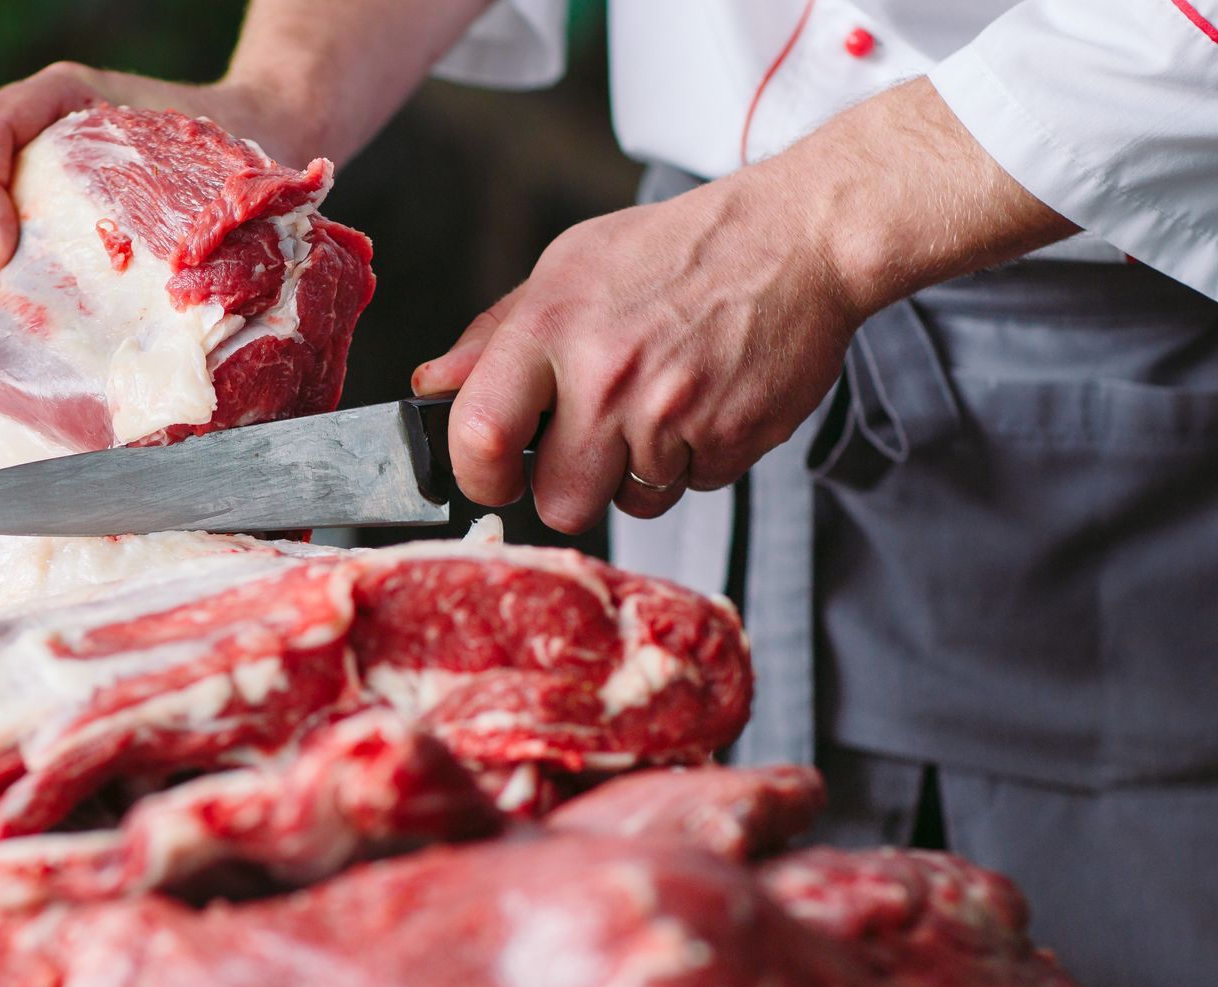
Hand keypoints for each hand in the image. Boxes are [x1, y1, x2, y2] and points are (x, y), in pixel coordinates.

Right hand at [0, 63, 307, 320]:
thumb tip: (184, 281)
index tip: (1, 251)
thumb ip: (188, 197)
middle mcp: (35, 135)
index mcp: (63, 99)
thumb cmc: (231, 147)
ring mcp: (30, 179)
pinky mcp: (39, 223)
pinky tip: (8, 326)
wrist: (256, 133)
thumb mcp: (206, 156)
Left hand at [412, 172, 861, 530]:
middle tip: (592, 443)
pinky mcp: (730, 440)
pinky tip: (705, 401)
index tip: (493, 472)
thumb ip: (495, 334)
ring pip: (632, 502)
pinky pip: (692, 487)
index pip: (479, 434)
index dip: (478, 473)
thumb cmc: (677, 250)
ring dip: (640, 472)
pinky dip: (695, 459)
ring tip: (660, 404)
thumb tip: (432, 385)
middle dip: (571, 487)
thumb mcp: (570, 266)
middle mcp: (608, 375)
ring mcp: (673, 413)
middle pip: (559, 503)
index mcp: (552, 327)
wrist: (799, 237)